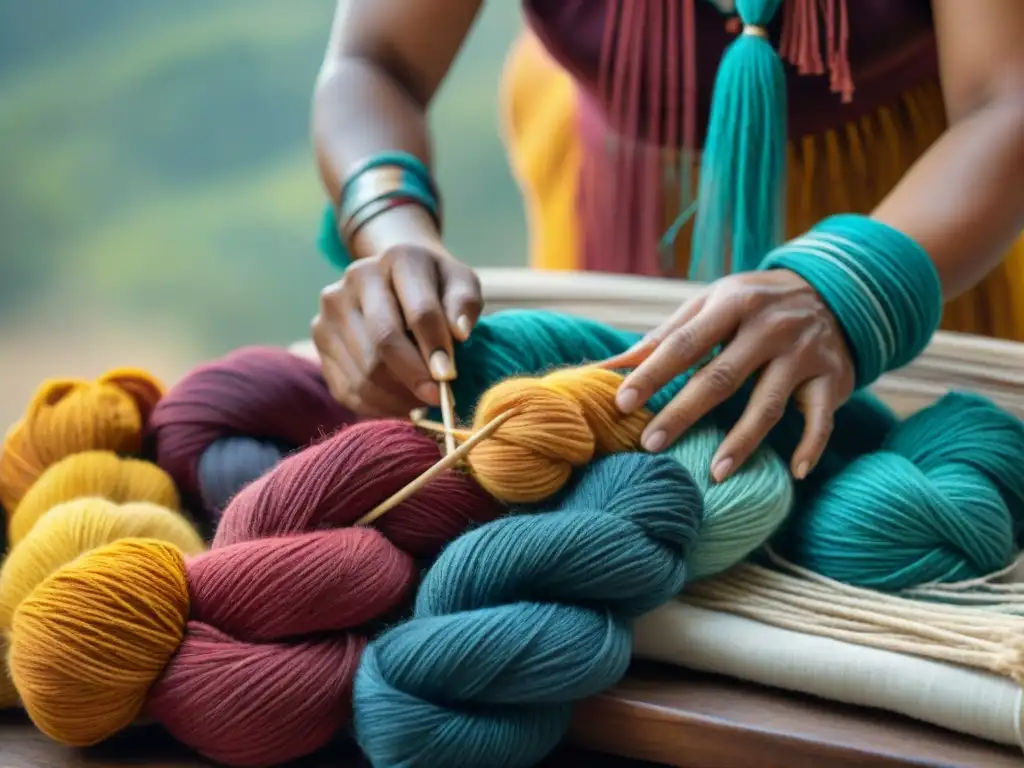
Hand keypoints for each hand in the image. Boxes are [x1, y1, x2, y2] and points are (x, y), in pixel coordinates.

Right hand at [312, 243, 481, 417]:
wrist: (395, 279)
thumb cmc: (437, 288)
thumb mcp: (461, 285)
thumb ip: (465, 304)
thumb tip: (459, 332)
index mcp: (399, 259)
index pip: (419, 311)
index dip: (435, 349)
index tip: (449, 378)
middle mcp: (357, 278)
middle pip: (384, 342)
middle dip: (413, 377)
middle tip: (437, 399)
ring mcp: (332, 309)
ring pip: (364, 371)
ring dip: (398, 397)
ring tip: (422, 404)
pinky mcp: (320, 339)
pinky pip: (348, 388)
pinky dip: (378, 406)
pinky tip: (400, 405)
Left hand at [601, 270, 854, 481]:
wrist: (835, 291)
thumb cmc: (753, 305)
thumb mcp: (711, 304)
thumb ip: (664, 336)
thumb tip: (607, 366)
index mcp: (732, 304)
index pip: (684, 344)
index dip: (653, 374)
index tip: (621, 403)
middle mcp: (770, 328)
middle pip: (720, 377)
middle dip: (683, 413)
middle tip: (650, 445)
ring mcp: (803, 354)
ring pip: (767, 404)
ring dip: (742, 442)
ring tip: (715, 474)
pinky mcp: (832, 378)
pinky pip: (821, 418)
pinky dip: (812, 445)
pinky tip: (795, 471)